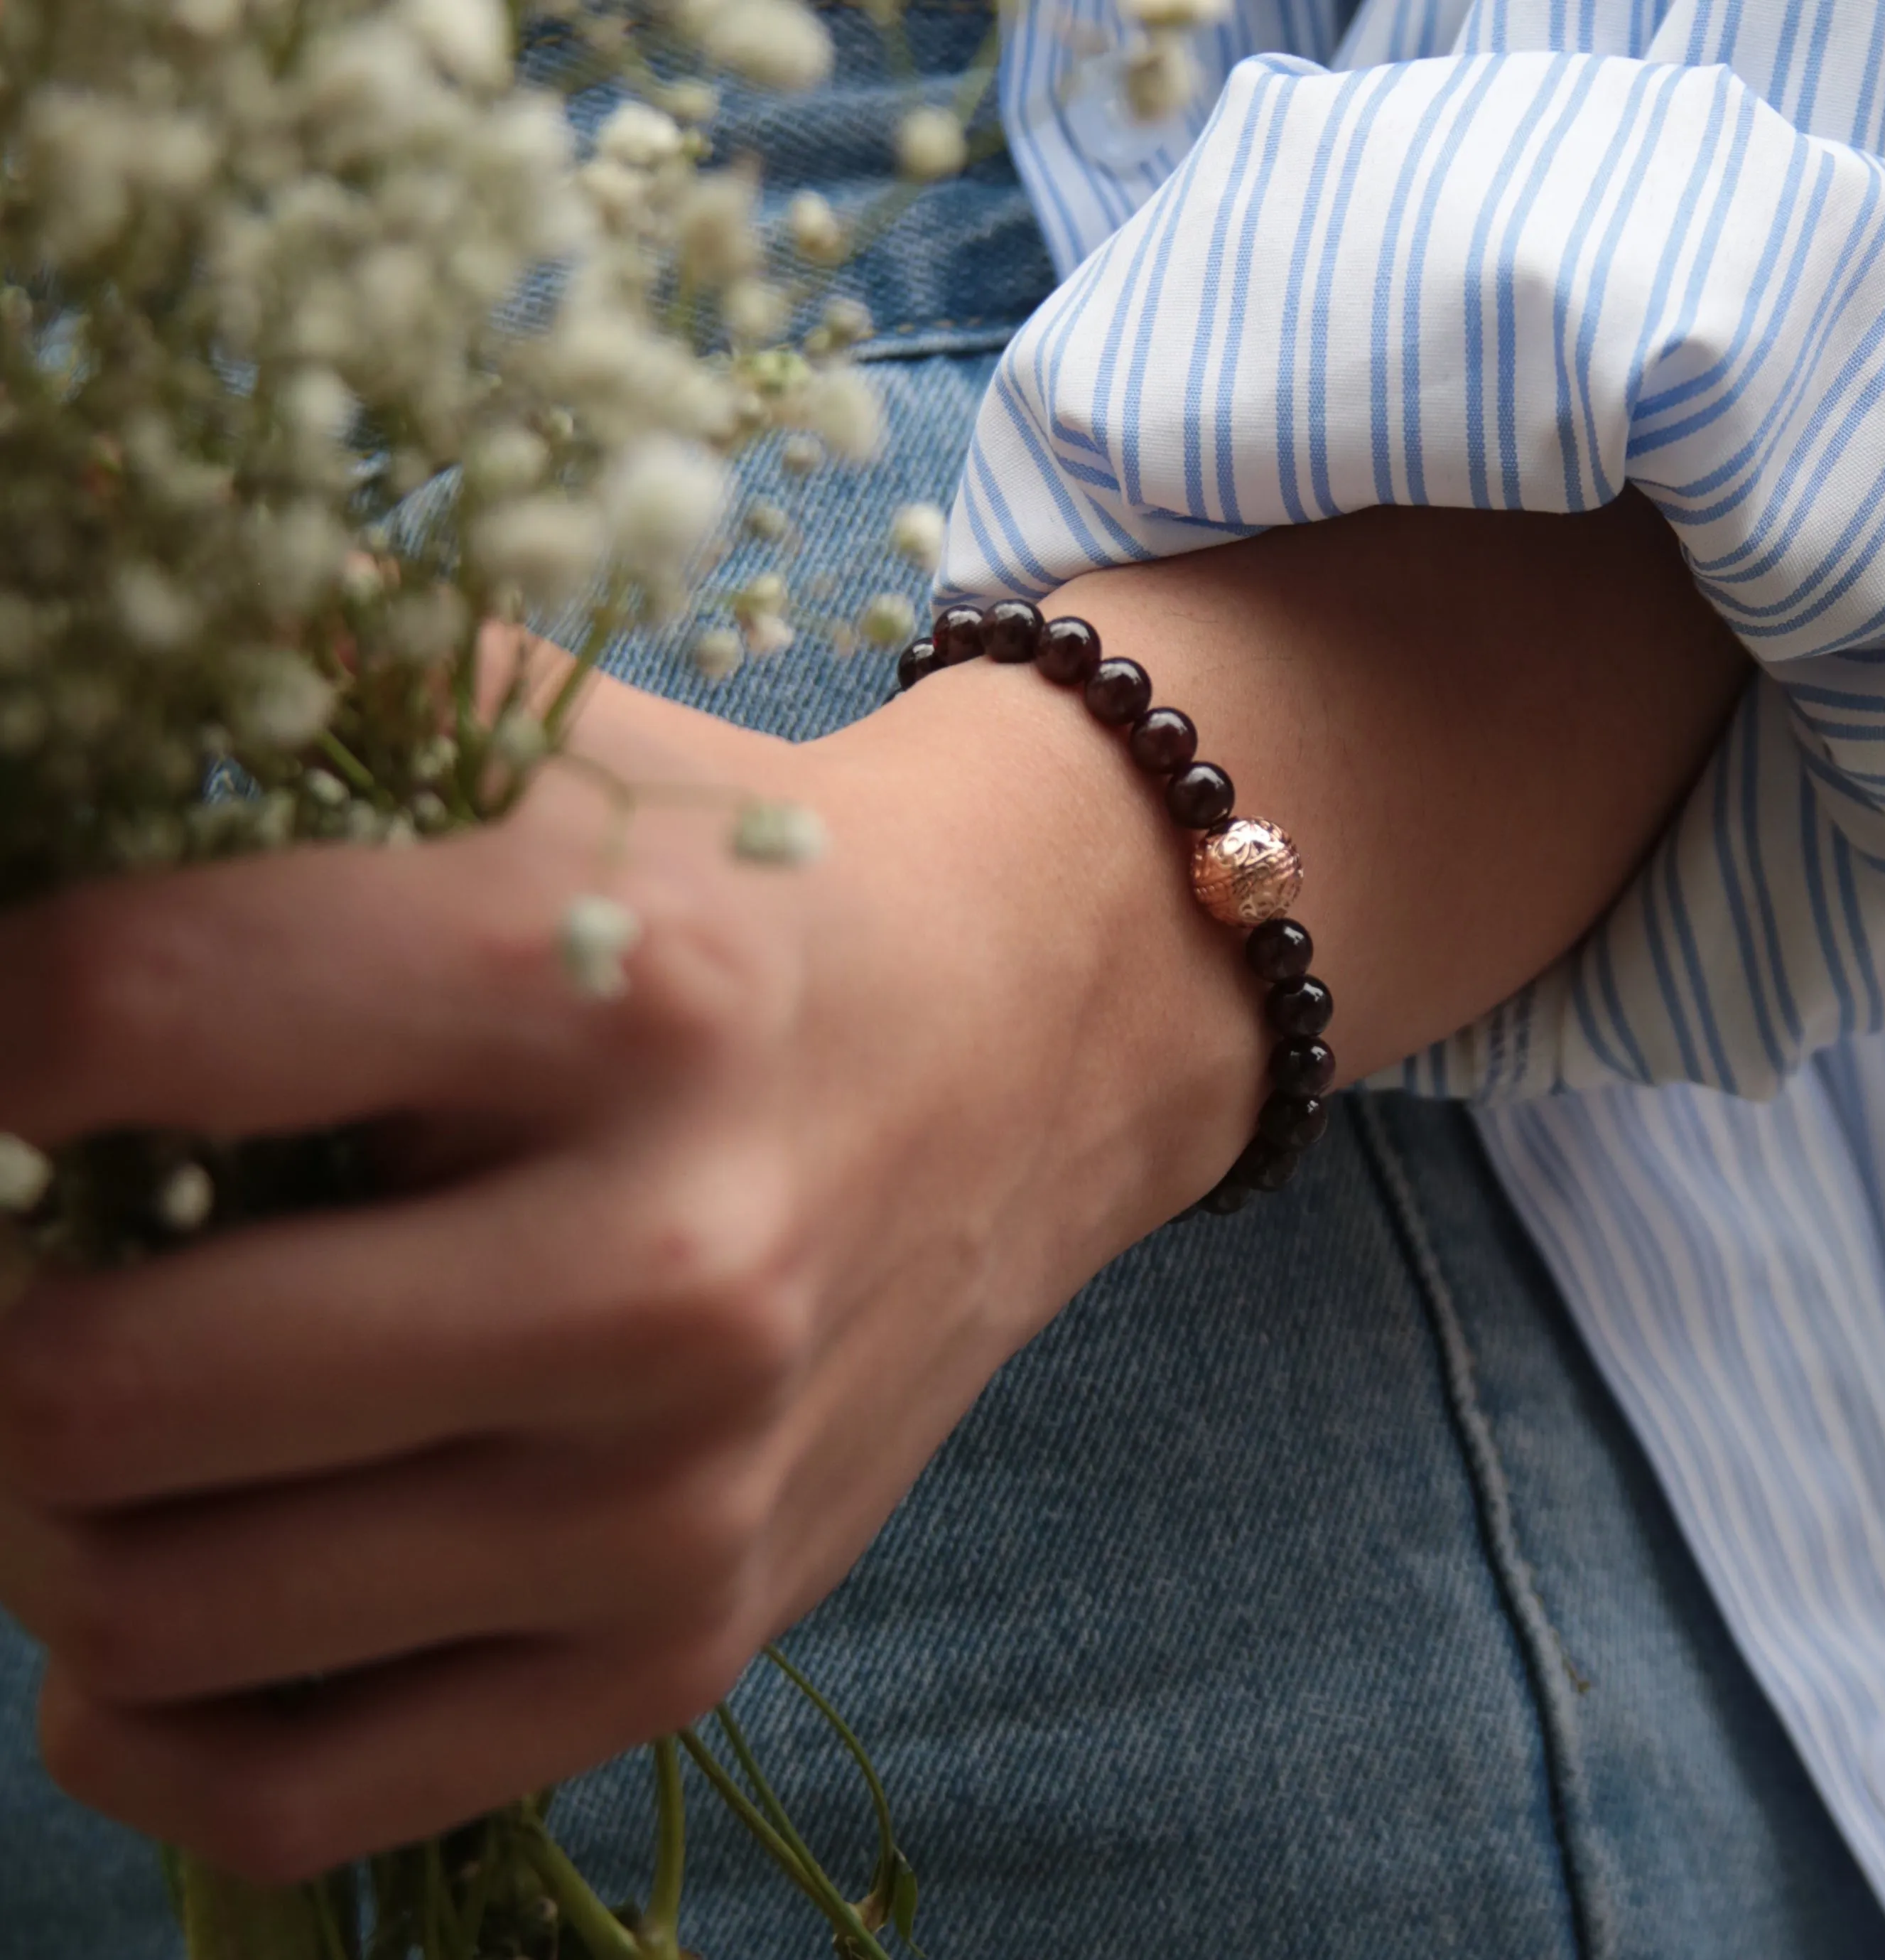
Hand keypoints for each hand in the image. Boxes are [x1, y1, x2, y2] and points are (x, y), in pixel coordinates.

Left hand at [0, 492, 1746, 1882]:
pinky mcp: (689, 1643)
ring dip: (37, 1505)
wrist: (1025, 1041)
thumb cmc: (751, 889)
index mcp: (616, 994)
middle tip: (16, 1242)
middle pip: (92, 1386)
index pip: (119, 1019)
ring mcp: (678, 1500)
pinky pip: (296, 1791)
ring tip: (99, 1391)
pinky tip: (139, 1600)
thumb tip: (23, 716)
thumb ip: (274, 681)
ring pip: (150, 1610)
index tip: (4, 1038)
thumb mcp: (551, 734)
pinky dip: (134, 1723)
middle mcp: (666, 1275)